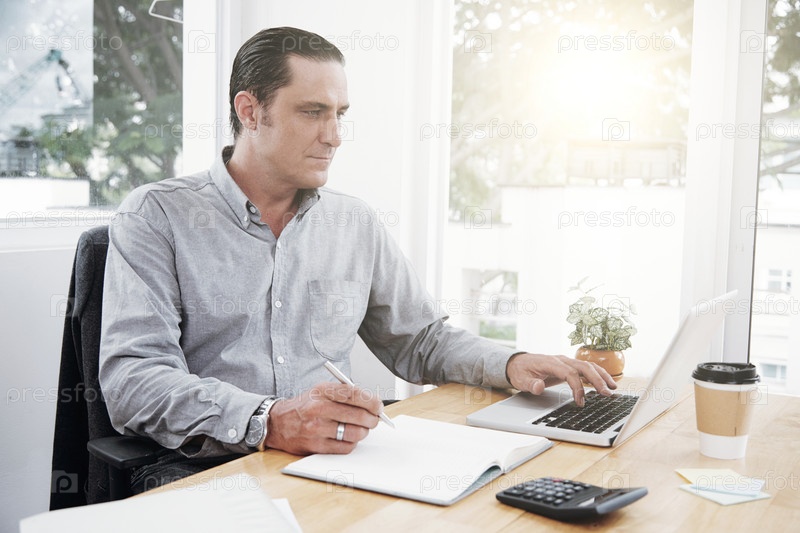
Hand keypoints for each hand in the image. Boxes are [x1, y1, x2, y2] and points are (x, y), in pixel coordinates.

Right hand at [264, 382, 382, 454]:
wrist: (277, 422)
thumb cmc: (304, 406)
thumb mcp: (320, 391)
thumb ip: (344, 393)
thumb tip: (372, 403)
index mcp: (322, 391)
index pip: (355, 394)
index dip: (372, 401)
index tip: (378, 406)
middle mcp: (319, 408)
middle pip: (359, 415)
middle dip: (372, 419)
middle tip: (374, 419)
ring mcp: (317, 428)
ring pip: (355, 433)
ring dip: (363, 432)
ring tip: (360, 429)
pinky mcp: (316, 445)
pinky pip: (345, 447)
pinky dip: (351, 443)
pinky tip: (347, 438)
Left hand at [505, 353, 616, 406]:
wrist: (517, 362)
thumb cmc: (520, 371)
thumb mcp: (521, 380)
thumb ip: (530, 384)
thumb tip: (538, 387)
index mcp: (550, 362)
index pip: (569, 373)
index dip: (577, 387)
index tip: (581, 402)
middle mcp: (561, 360)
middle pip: (584, 367)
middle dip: (597, 380)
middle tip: (607, 394)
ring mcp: (566, 362)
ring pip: (588, 366)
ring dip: (601, 376)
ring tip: (613, 388)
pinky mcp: (569, 366)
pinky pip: (586, 369)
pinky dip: (597, 374)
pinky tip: (606, 383)